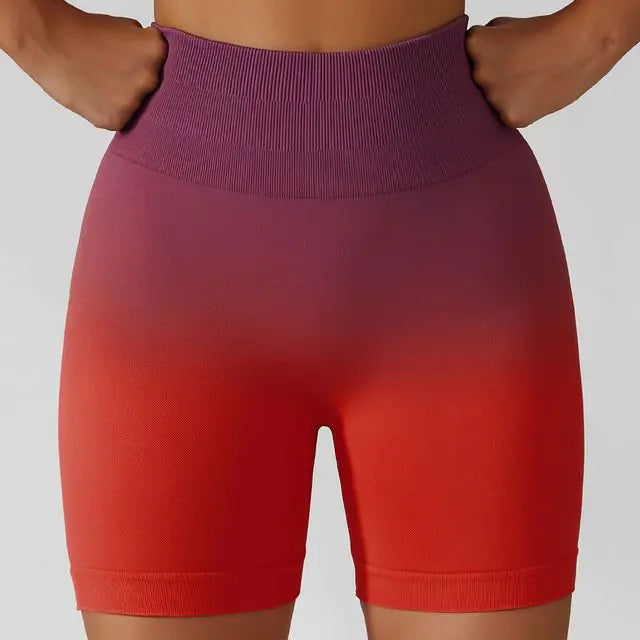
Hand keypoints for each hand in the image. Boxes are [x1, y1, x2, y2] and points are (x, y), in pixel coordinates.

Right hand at [19, 4, 166, 129]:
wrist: (48, 41)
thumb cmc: (85, 32)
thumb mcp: (128, 29)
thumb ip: (148, 51)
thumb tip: (160, 68)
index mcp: (157, 53)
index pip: (167, 70)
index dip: (147, 67)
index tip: (132, 62)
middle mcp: (150, 79)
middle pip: (152, 91)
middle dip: (136, 84)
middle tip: (112, 73)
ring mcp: (133, 102)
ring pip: (136, 107)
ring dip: (122, 99)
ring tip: (99, 82)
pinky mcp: (116, 120)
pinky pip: (120, 120)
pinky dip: (108, 111)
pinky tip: (94, 95)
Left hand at [464, 4, 620, 126]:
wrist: (581, 44)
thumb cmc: (544, 32)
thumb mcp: (505, 25)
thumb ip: (483, 44)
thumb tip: (471, 62)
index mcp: (474, 47)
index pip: (466, 60)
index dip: (487, 56)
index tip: (504, 52)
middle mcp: (478, 73)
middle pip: (477, 83)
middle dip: (495, 76)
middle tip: (520, 67)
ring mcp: (493, 97)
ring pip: (493, 101)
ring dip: (506, 94)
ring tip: (530, 79)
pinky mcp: (510, 116)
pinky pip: (507, 115)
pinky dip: (519, 107)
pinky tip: (534, 93)